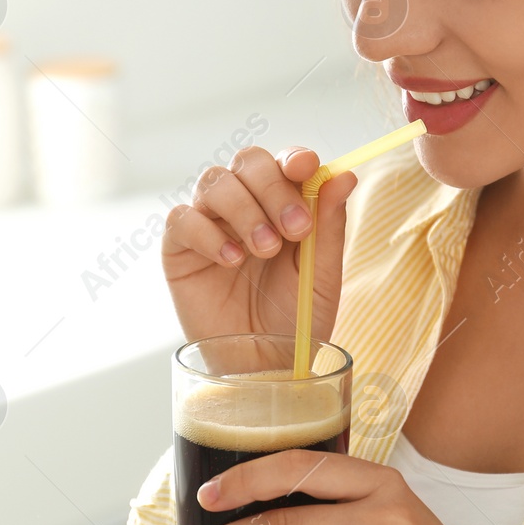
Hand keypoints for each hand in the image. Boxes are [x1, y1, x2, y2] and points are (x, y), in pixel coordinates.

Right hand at [161, 146, 357, 341]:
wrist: (263, 366)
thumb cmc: (295, 320)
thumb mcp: (321, 273)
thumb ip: (330, 223)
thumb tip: (344, 175)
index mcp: (282, 204)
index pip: (283, 162)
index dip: (292, 158)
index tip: (306, 169)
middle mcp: (245, 205)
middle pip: (248, 162)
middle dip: (273, 188)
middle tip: (295, 229)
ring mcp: (209, 223)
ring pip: (214, 181)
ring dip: (244, 210)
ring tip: (264, 250)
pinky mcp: (179, 248)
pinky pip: (182, 218)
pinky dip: (207, 233)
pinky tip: (230, 261)